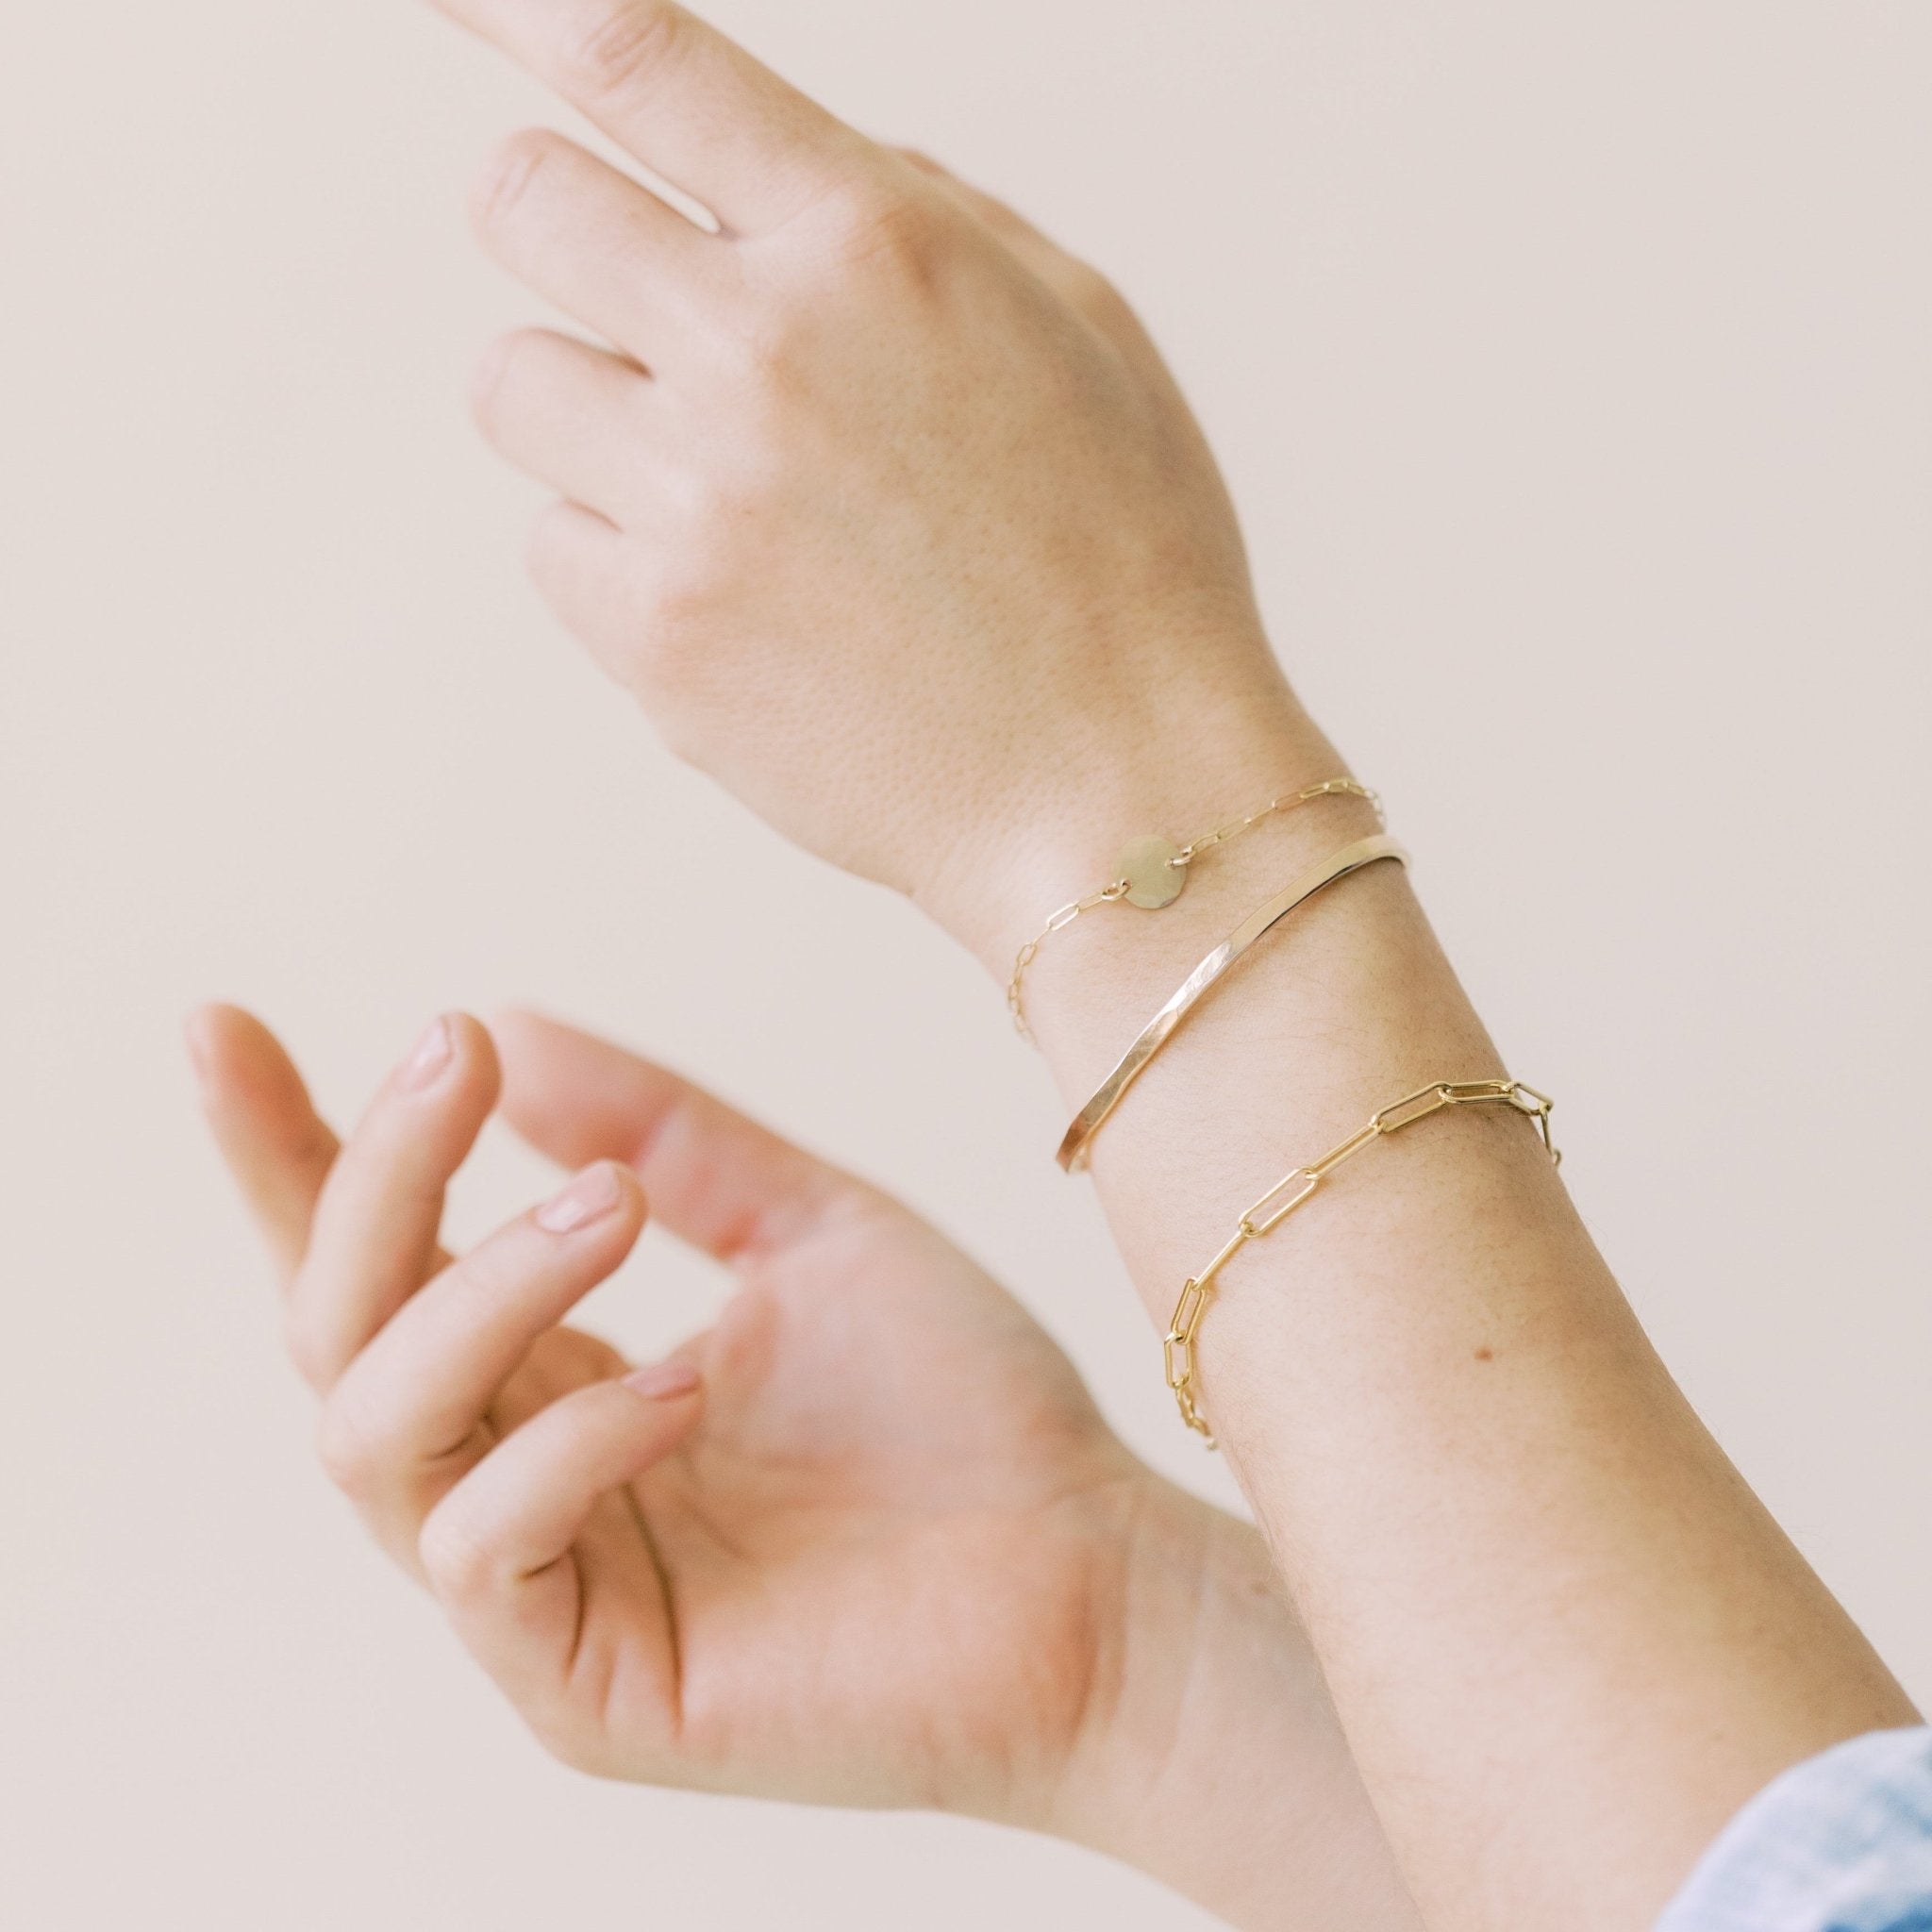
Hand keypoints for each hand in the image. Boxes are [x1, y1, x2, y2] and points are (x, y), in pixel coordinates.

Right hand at [188, 1002, 1417, 1925]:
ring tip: (606, 1209)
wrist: (1088, 1570)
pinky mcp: (577, 1687)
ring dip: (473, 1292)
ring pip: (376, 1431)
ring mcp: (537, 1590)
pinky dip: (564, 1438)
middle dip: (368, 1182)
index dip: (288, 1150)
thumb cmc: (959, 1408)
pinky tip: (683, 1382)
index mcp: (558, 1370)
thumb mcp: (810, 1226)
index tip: (222, 1025)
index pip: (378, 1261)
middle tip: (449, 1058)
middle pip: (334, 1332)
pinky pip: (482, 1546)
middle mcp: (519, 1473)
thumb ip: (664, 1134)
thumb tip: (504, 1026)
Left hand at [454, 0, 1321, 953]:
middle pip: (519, 202)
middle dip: (566, 232)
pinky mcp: (652, 638)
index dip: (519, 5)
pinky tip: (736, 596)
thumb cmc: (1127, 565)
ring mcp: (692, 502)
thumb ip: (923, 216)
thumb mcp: (1082, 333)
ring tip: (721, 488)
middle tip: (641, 303)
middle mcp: (761, 350)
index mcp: (877, 245)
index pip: (636, 59)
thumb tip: (779, 167)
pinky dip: (617, 554)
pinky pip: (549, 541)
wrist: (1121, 791)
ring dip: (591, 411)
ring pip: (512, 385)